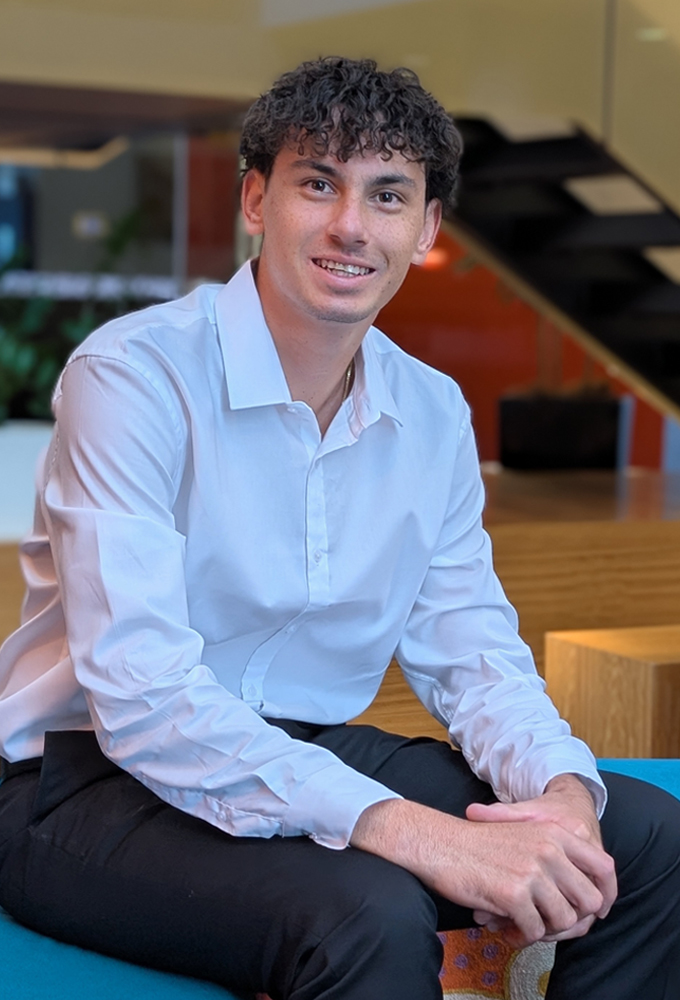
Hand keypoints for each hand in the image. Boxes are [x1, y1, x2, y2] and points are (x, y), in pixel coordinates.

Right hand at [351, 796, 613, 947]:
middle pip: (589, 902)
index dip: (603, 894)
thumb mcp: (522, 836)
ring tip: (519, 925)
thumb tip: (585, 894)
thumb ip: (553, 856)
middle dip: (570, 918)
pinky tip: (503, 926)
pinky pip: (534, 931)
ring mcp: (533, 871)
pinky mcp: (514, 893)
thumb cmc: (476, 844)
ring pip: (563, 921)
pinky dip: (520, 935)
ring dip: (543, 930)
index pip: (604, 867)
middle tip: (545, 921)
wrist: (438, 843)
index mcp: (554, 833)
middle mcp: (549, 849)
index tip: (589, 911)